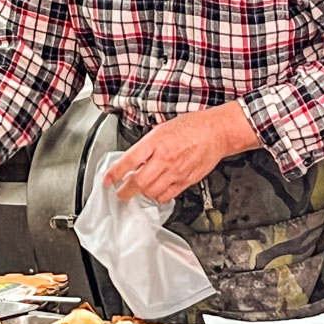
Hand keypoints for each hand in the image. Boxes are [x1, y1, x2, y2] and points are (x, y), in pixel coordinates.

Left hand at [104, 101, 259, 203]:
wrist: (216, 132)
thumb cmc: (192, 127)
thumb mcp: (162, 129)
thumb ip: (146, 145)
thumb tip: (132, 160)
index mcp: (156, 141)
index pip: (129, 161)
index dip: (114, 174)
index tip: (107, 181)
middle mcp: (165, 158)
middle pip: (138, 182)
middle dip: (125, 191)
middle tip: (120, 193)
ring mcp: (176, 171)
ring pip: (151, 192)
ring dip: (142, 193)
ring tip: (139, 191)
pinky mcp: (186, 180)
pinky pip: (167, 195)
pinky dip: (158, 197)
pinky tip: (156, 191)